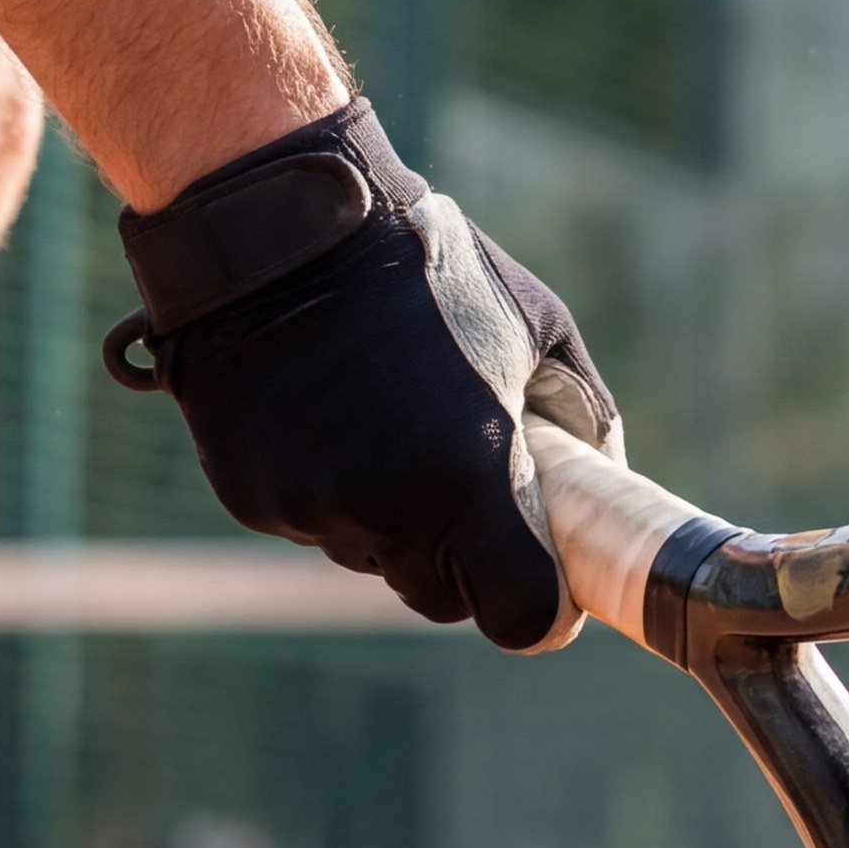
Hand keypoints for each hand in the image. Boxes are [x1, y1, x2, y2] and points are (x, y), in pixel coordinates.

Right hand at [101, 101, 622, 650]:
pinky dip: (331, 490)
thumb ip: (584, 422)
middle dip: (464, 559)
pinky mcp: (247, 494)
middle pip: (440, 596)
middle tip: (471, 486)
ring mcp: (305, 507)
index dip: (541, 609)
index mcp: (467, 479)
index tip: (547, 582)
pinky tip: (332, 415)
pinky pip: (311, 522)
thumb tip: (601, 491)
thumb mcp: (540, 330)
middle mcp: (381, 511)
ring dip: (393, 518)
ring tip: (393, 422)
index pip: (518, 617)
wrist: (276, 229)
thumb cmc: (427, 269)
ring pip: (372, 556)